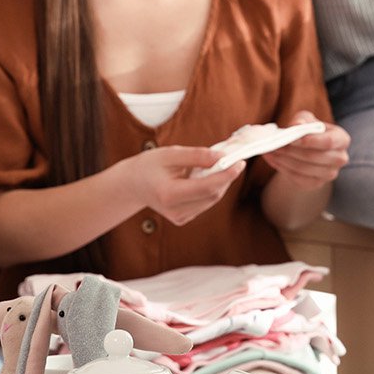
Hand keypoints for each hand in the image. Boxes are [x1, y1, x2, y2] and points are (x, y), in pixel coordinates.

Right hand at [111, 145, 241, 226]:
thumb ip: (196, 156)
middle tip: (233, 159)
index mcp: (169, 195)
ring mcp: (179, 218)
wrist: (133, 185)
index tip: (240, 162)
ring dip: (220, 183)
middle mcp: (175, 211)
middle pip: (213, 195)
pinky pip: (205, 203)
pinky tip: (205, 177)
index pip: (207, 187)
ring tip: (218, 165)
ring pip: (212, 200)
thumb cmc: (150, 166)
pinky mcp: (183, 219)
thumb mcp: (170, 154)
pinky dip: (211, 189)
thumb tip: (222, 157)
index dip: (227, 175)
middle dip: (226, 177)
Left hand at [260, 112, 348, 188]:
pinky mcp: (317, 183)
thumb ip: (302, 119)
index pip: (329, 142)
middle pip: (315, 157)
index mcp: (342, 139)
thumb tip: (297, 125)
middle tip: (274, 145)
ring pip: (304, 168)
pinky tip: (273, 159)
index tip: (291, 138)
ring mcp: (330, 174)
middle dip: (292, 151)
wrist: (308, 149)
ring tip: (270, 151)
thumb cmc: (309, 131)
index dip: (310, 141)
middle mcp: (340, 158)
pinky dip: (283, 168)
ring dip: (284, 160)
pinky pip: (298, 178)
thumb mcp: (306, 120)